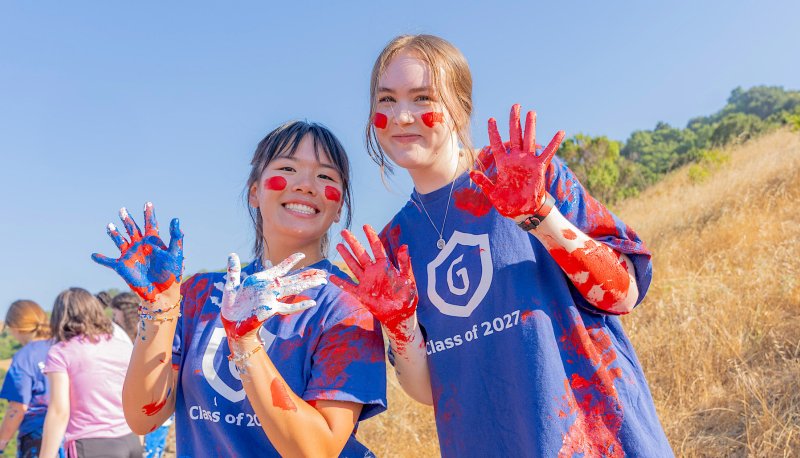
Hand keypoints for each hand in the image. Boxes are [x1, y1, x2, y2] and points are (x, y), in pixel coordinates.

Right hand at [92, 202, 183, 301]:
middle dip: (127, 219)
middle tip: (122, 209)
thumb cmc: (172, 273)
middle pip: (132, 229)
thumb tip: (175, 218)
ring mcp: (130, 255)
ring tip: (110, 225)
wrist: (163, 291)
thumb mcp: (175, 253)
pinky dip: (101, 259)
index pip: (150, 224)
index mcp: (153, 242)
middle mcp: (140, 246)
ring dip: (114, 233)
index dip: (148, 214)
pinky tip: (94, 255)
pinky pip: (109, 262)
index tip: (147, 203)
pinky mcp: (122, 267)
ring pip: (120, 240)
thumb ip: (176, 236)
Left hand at [220, 253, 327, 340]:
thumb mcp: (231, 285)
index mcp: (263, 280)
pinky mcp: (270, 309)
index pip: (280, 268)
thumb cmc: (232, 305)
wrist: (231, 322)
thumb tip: (232, 255)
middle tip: (323, 272)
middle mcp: (270, 288)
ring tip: (322, 280)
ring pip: (293, 288)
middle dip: (308, 275)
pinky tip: (312, 302)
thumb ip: (233, 270)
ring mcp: (271, 298)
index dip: (291, 261)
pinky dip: (299, 305)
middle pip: (293, 279)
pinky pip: (287, 306)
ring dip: (307, 284)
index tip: (302, 255)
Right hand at [330, 225, 417, 341]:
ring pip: (353, 266)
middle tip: (344, 231)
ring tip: (339, 245)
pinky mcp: (361, 294)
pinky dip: (340, 282)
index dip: (371, 236)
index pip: (376, 247)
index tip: (365, 226)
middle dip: (353, 242)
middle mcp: (373, 271)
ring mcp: (366, 282)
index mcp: (385, 266)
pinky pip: (348, 287)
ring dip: (346, 256)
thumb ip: (404, 263)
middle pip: (361, 253)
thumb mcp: (407, 278)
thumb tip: (404, 245)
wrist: (400, 314)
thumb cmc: (406, 296)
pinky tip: (332, 277)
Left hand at [469, 104, 564, 218]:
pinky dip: (553, 143)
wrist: (522, 212)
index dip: (494, 132)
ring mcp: (527, 162)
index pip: (497, 144)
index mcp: (503, 164)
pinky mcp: (539, 167)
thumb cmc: (507, 203)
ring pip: (529, 140)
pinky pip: (547, 153)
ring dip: (530, 126)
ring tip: (531, 112)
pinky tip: (560, 132)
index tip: (491, 119)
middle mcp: (515, 159)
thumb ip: (483, 182)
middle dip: (514, 121)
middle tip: (515, 105)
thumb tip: (471, 172)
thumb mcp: (492, 193)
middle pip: (514, 136)